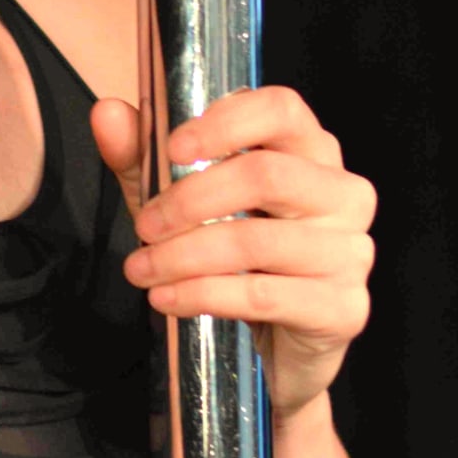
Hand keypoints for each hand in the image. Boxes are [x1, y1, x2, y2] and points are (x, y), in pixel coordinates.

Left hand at [90, 87, 376, 422]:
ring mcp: (351, 251)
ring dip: (184, 256)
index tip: (172, 147)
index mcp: (309, 149)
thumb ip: (143, 155)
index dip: (226, 121)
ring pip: (256, 240)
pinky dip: (202, 295)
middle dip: (190, 201)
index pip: (282, 109)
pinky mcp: (345, 308)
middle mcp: (342, 192)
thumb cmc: (230, 254)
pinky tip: (165, 299)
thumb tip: (106, 111)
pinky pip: (263, 296)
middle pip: (266, 175)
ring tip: (139, 270)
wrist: (274, 349)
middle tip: (143, 226)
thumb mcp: (177, 199)